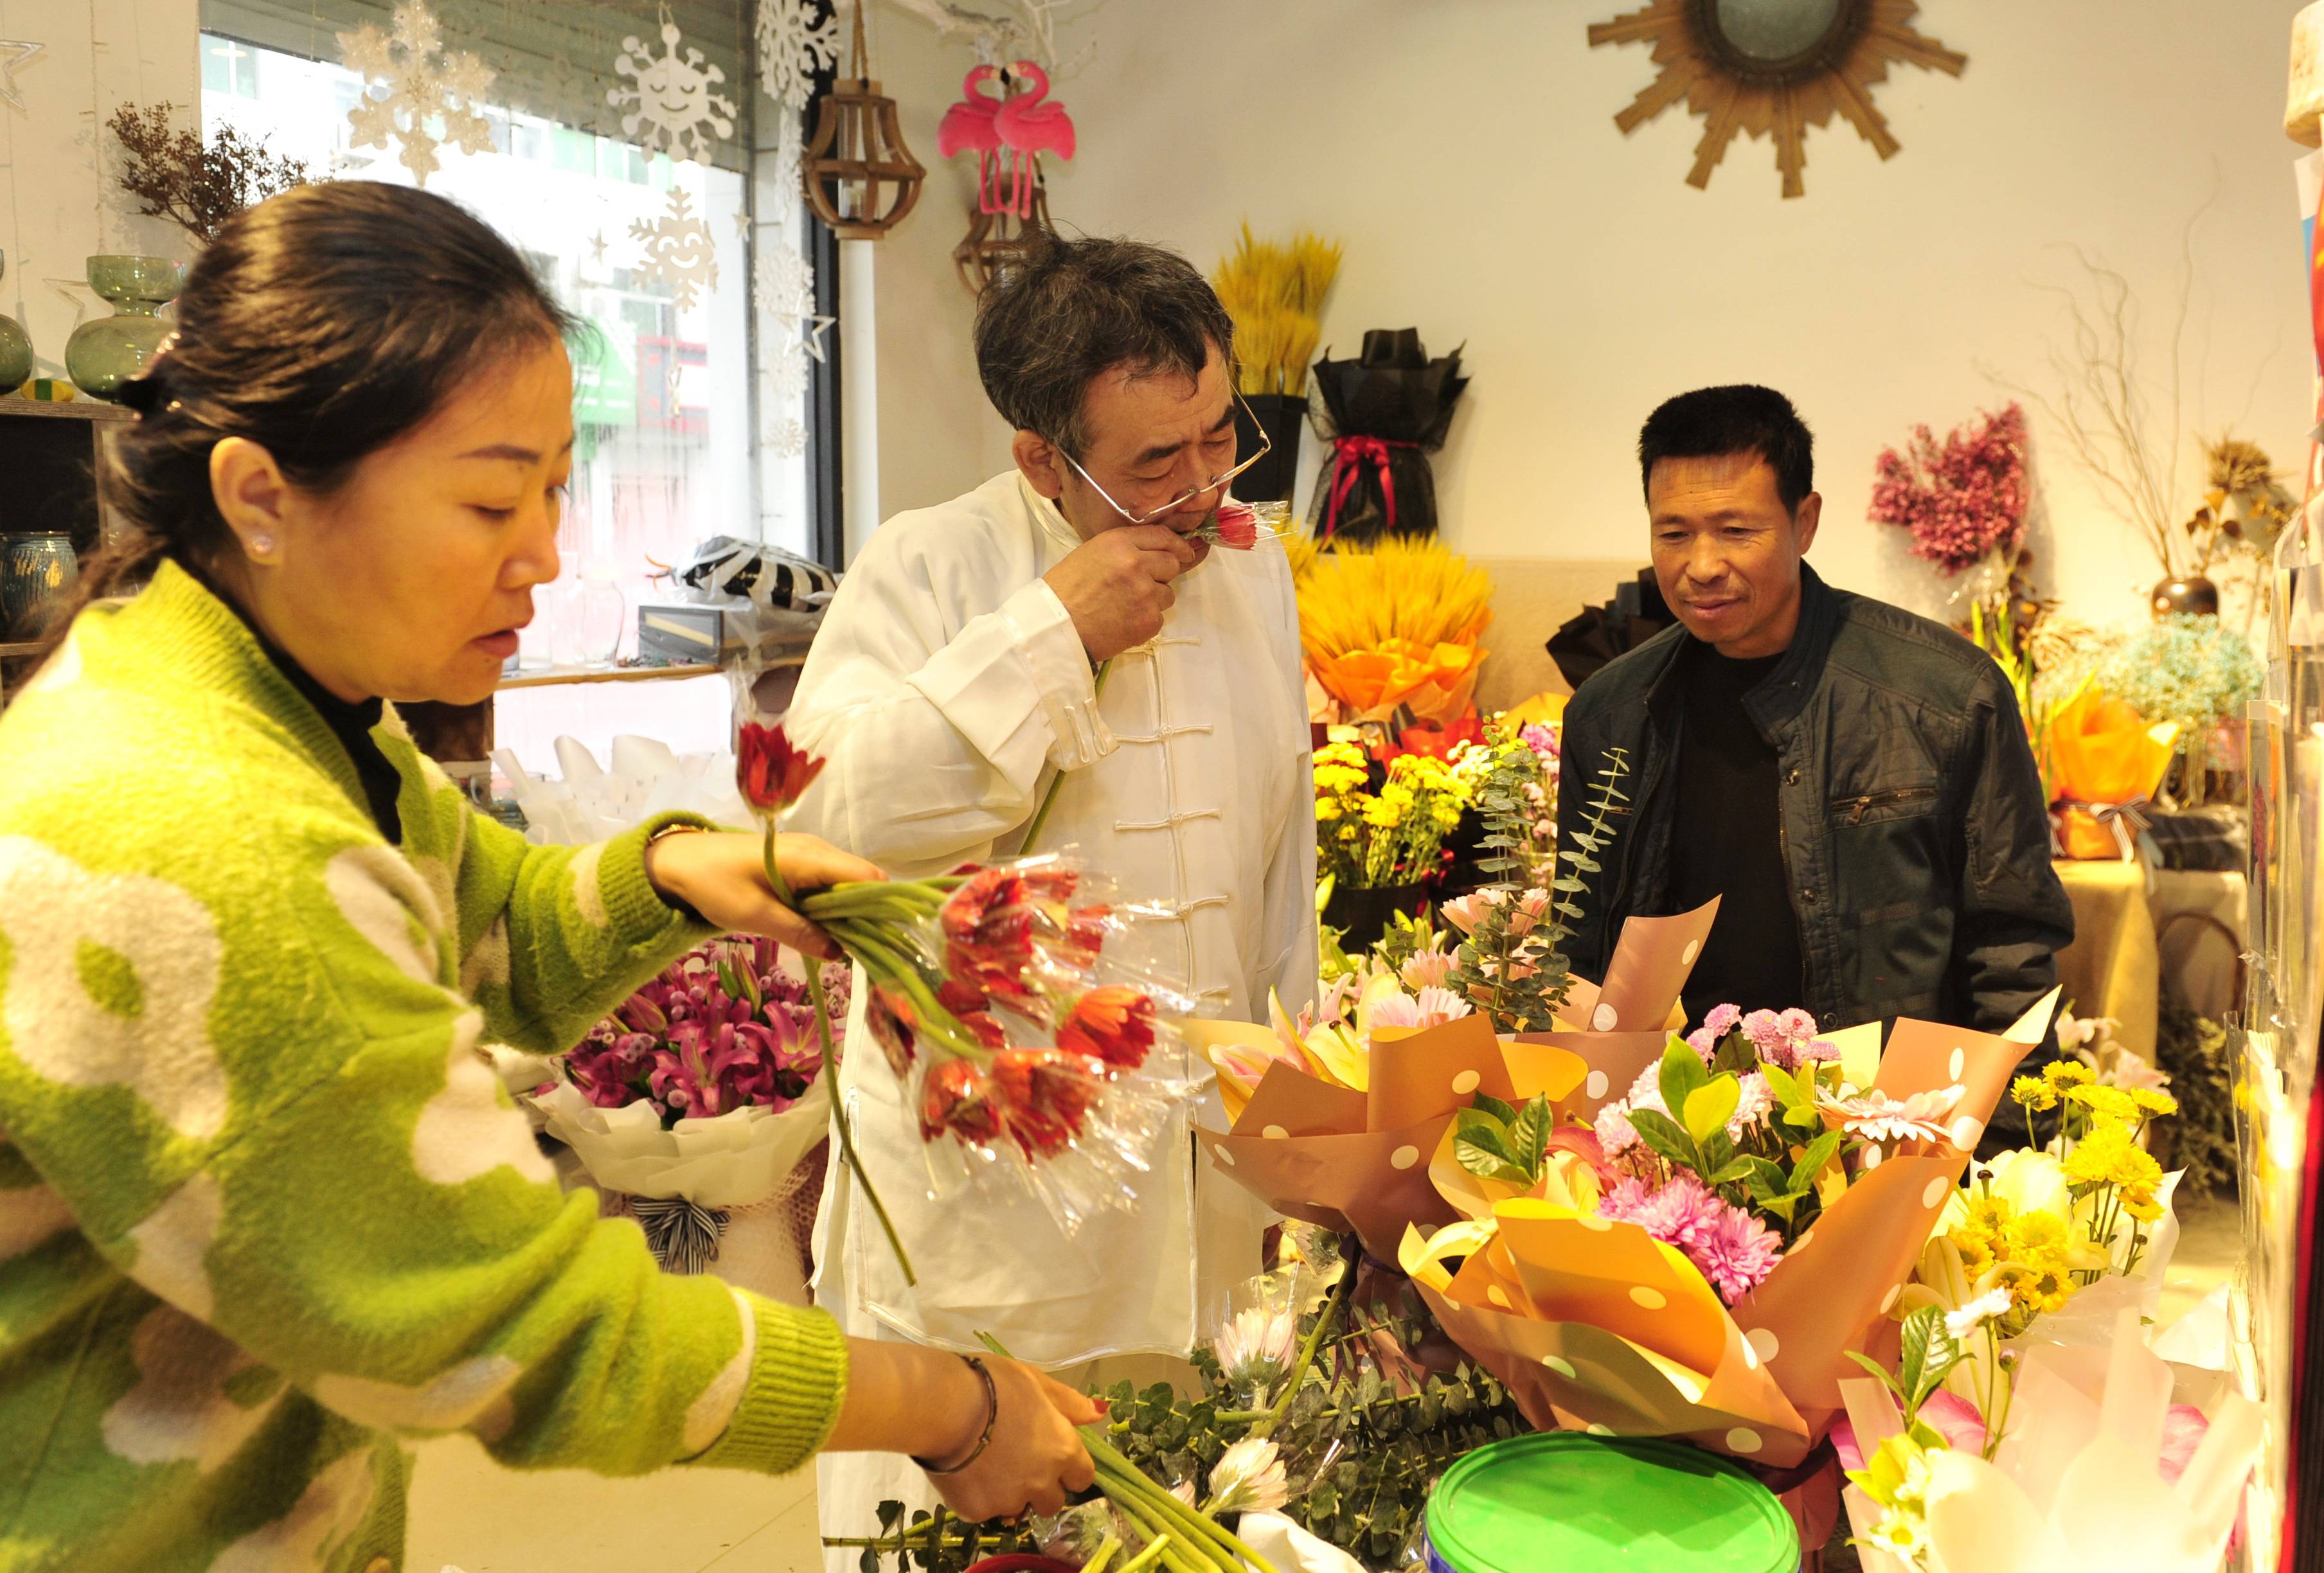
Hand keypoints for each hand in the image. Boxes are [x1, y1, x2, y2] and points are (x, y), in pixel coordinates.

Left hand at [640, 830, 880, 958]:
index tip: (878, 942)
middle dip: (866, 915)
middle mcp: (818, 850)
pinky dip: (831, 907)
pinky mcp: (798, 863)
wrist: (678, 860)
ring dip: (847, 914)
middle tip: (856, 951)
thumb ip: (799, 933)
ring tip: (839, 945)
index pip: (867, 877)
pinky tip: (820, 930)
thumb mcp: (754, 915)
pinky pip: (828, 884)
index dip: (881, 908)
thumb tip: (839, 953)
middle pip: (863, 881)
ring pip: (846, 884)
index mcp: (810, 858)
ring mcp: (809, 855)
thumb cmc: (714, 883)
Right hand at [922, 1357, 1100, 1521]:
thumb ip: (1069, 1403)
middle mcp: (1042, 1482)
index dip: (1069, 1468)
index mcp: (1062, 1449)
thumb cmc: (992, 1384)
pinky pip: (984, 1511)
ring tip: (986, 1465)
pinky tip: (964, 1470)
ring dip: (1010, 1494)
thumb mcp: (1034, 1381)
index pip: (1083, 1477)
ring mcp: (1009, 1501)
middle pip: (1052, 1501)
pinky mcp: (977, 1512)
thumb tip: (1100, 1412)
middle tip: (1015, 1462)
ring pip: (1018, 1508)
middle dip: (1040, 1487)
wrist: (942, 1406)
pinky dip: (978, 1496)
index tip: (1051, 1455)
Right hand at [1043, 524, 1201, 661]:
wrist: (1055, 628)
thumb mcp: (1090, 553)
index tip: (1184, 553)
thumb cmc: (1065, 592)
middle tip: (1143, 584)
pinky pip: (1159, 617)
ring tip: (1125, 606)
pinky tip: (1123, 621)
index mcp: (1119, 543)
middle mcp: (1136, 563)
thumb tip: (1153, 553)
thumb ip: (1123, 549)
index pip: (1162, 536)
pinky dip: (1145, 620)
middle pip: (1171, 564)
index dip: (1177, 545)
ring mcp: (1145, 593)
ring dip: (1153, 599)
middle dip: (1162, 574)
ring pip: (1168, 593)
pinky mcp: (1148, 620)